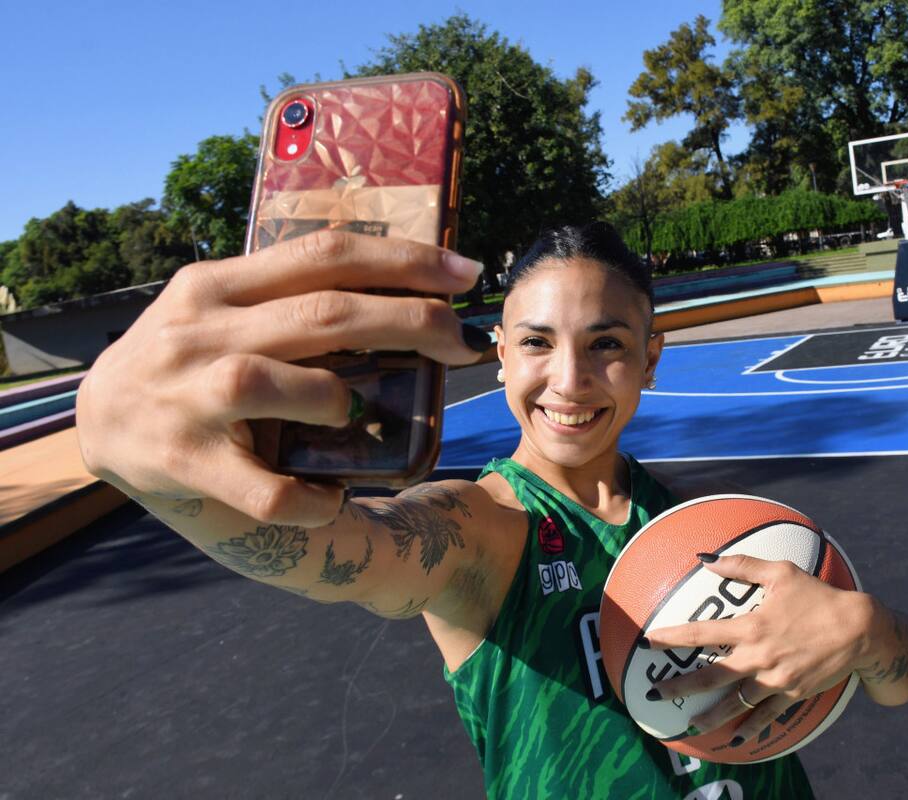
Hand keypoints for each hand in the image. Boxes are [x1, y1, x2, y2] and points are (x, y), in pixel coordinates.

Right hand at [77, 231, 486, 526]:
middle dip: (409, 323)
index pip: (323, 254)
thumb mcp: (220, 308)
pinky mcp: (183, 464)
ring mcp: (186, 398)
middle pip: (322, 315)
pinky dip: (308, 499)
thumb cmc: (186, 361)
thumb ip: (285, 293)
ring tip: (350, 414)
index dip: (403, 261)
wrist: (99, 424)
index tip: (465, 272)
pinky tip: (330, 499)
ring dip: (335, 400)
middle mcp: (198, 332)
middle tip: (461, 341)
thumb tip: (396, 286)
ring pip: (275, 384)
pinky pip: (262, 488)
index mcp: (216, 285)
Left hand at [641, 554, 875, 745]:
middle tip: (655, 694)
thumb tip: (706, 559)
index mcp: (752, 627)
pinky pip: (767, 715)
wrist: (859, 629)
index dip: (673, 639)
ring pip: (736, 702)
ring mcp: (776, 679)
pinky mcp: (793, 694)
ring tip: (691, 724)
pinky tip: (737, 740)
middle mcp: (759, 657)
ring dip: (711, 716)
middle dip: (680, 686)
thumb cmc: (819, 596)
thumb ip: (741, 566)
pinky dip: (752, 728)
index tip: (649, 642)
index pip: (702, 634)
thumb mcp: (781, 573)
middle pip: (711, 676)